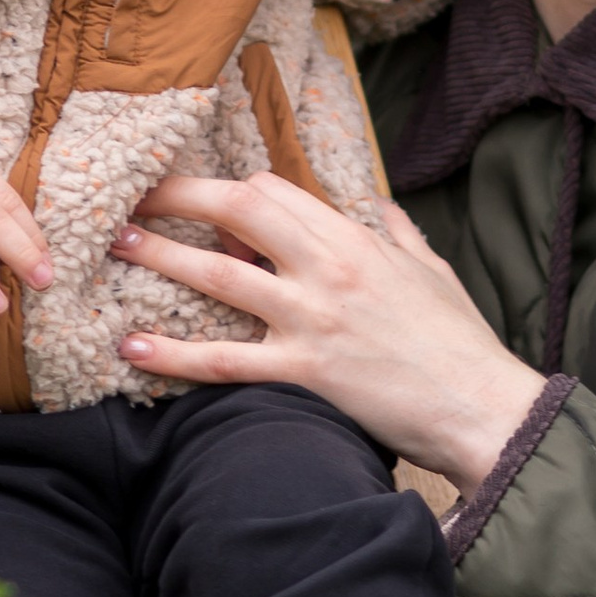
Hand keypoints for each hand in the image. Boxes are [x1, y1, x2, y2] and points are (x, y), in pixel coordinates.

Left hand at [108, 174, 546, 494]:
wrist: (482, 407)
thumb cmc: (460, 342)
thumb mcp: (433, 271)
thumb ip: (401, 234)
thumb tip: (383, 208)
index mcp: (355, 239)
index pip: (275, 191)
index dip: (229, 190)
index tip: (202, 200)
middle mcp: (328, 269)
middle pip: (239, 210)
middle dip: (179, 197)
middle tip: (132, 197)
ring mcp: (312, 320)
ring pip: (218, 276)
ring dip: (160, 256)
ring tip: (113, 245)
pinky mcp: (303, 374)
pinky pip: (223, 361)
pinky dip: (173, 355)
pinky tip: (132, 347)